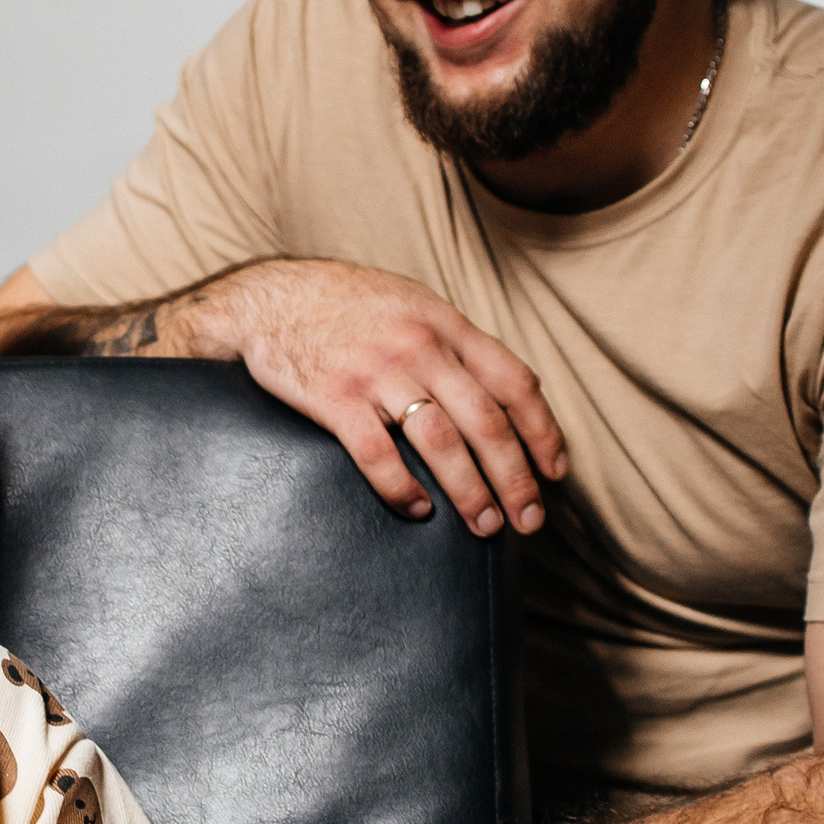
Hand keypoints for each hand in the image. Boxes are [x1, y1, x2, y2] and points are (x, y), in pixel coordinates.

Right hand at [193, 261, 565, 535]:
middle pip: (486, 420)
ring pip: (441, 442)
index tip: (554, 472)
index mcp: (444, 324)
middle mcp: (419, 347)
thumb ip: (451, 342)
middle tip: (529, 519)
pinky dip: (402, 488)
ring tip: (484, 526)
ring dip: (470, 491)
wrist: (269, 297)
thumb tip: (498, 389)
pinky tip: (418, 509)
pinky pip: (377, 454)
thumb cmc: (342, 305)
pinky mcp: (334, 397)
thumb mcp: (409, 304)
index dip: (542, 431)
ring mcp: (376, 372)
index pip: (514, 381)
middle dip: (515, 478)